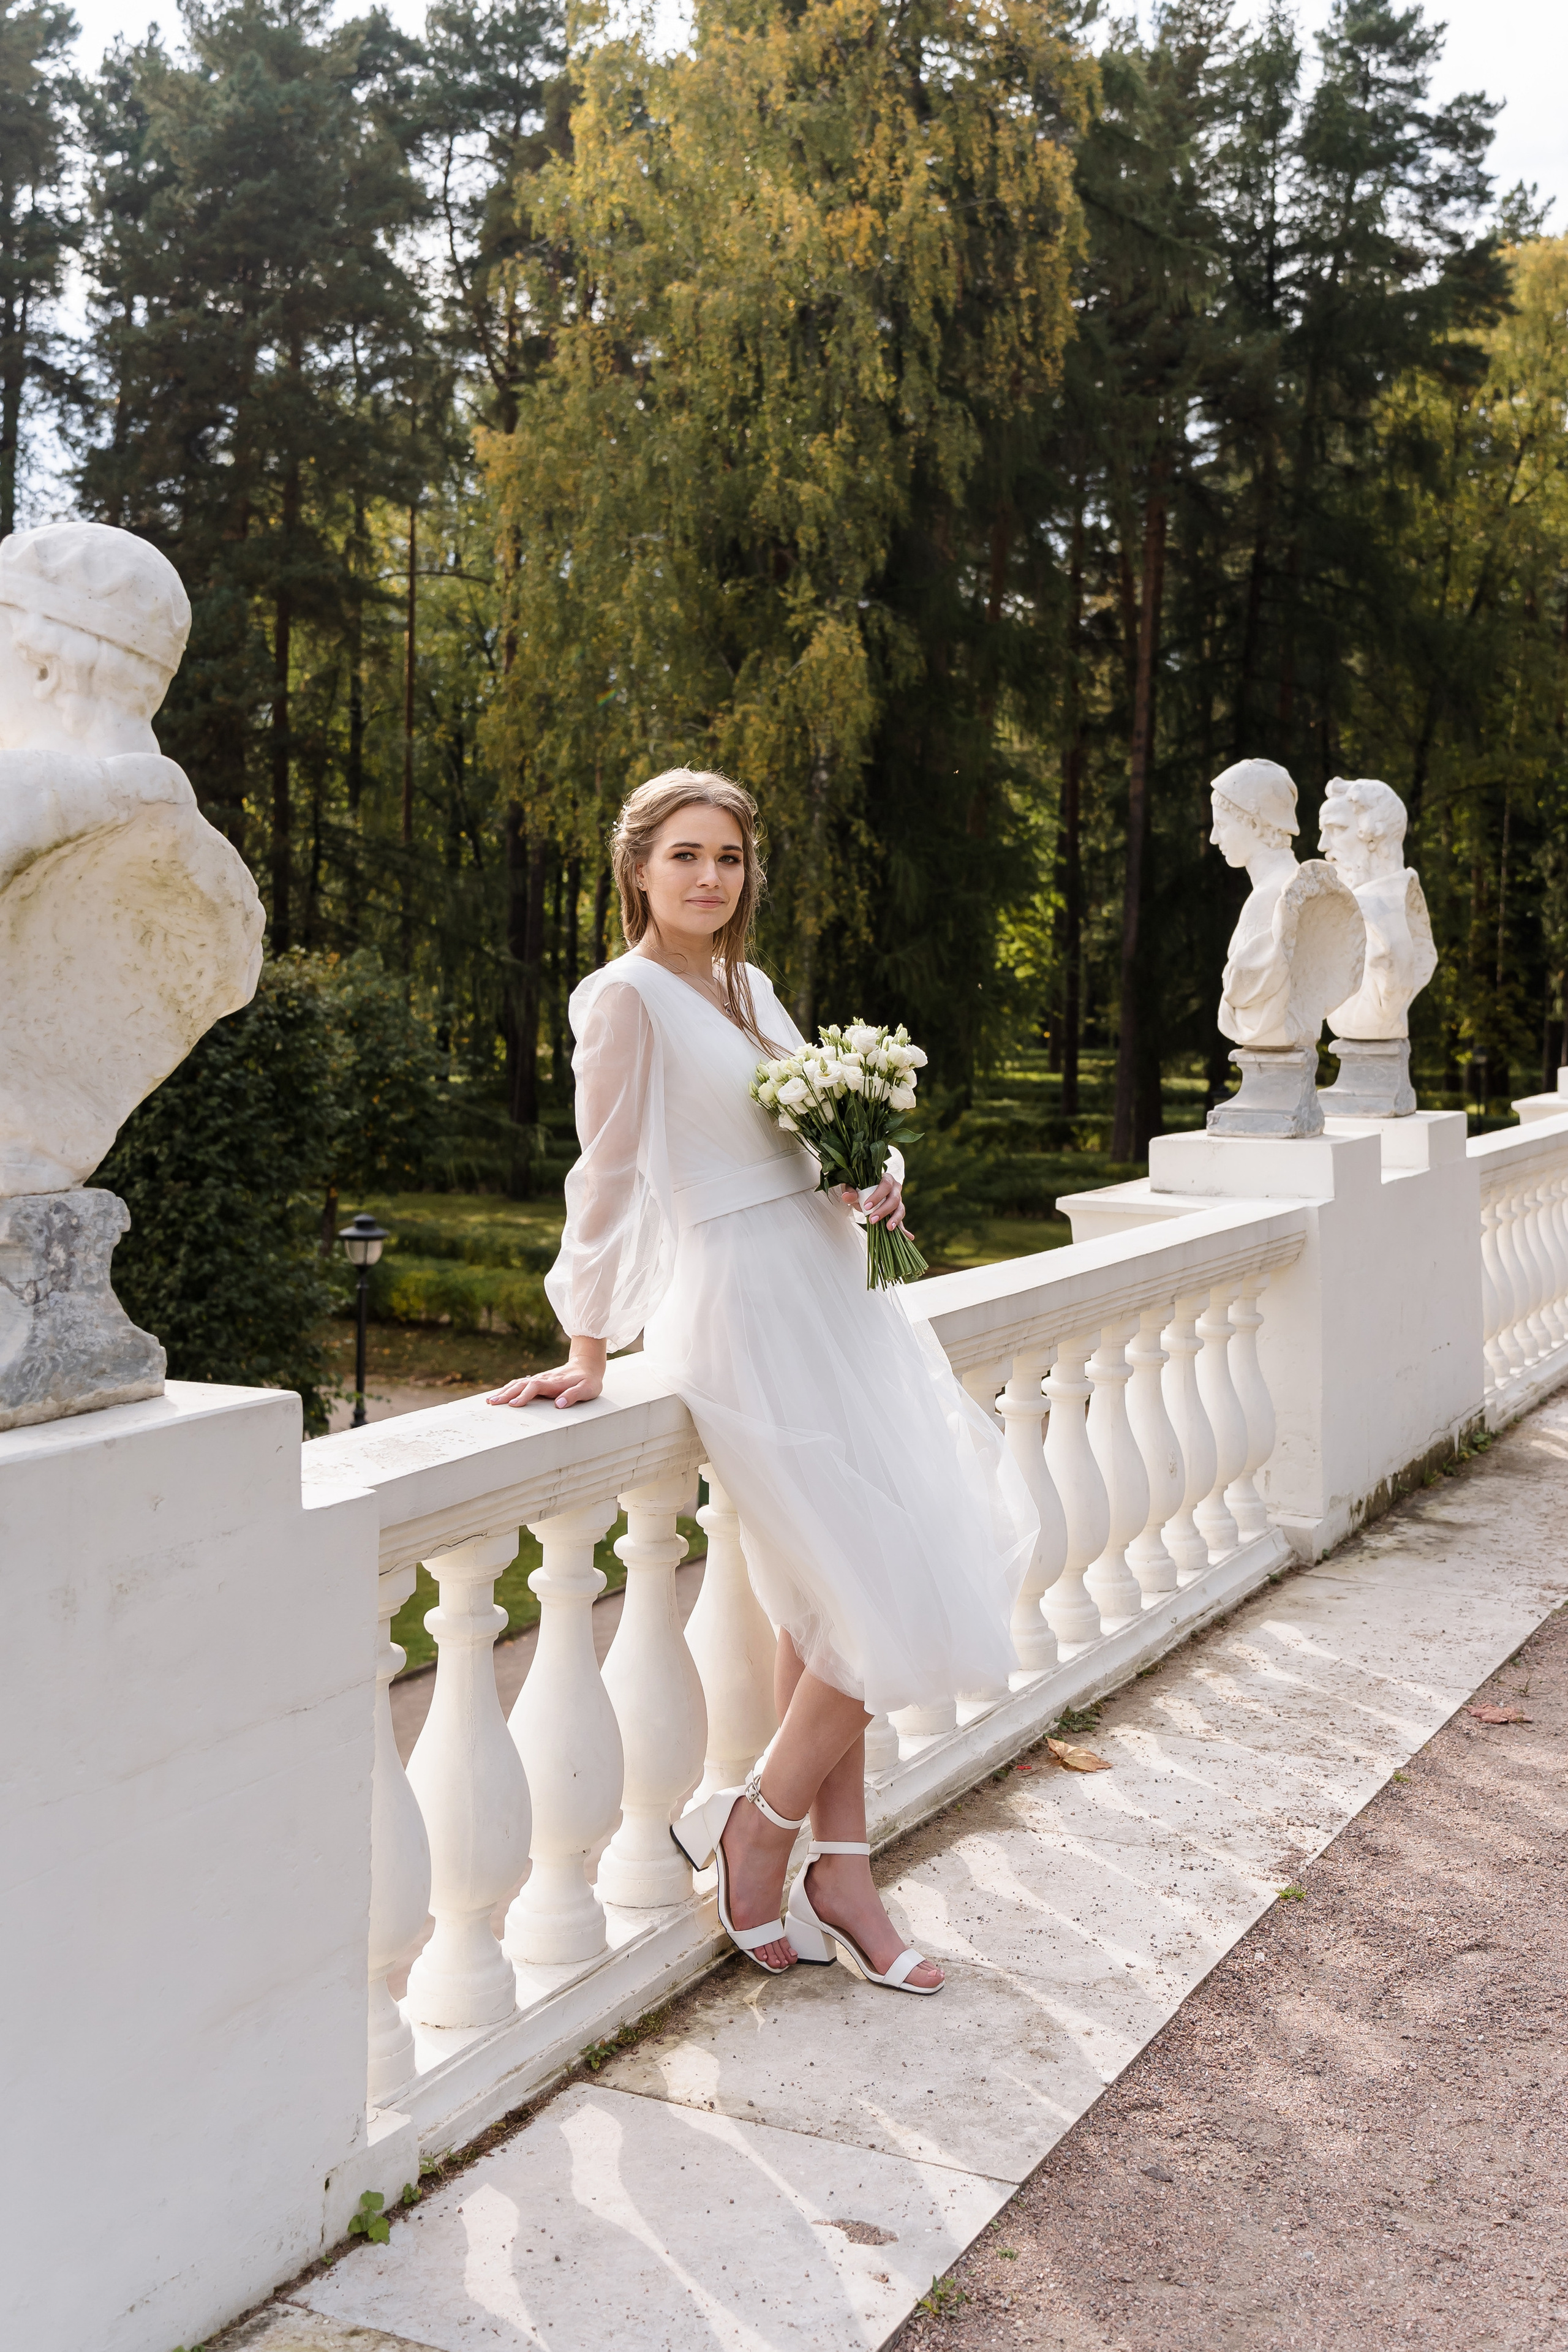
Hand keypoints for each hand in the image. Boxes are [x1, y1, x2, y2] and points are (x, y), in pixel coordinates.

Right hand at [488, 1341, 606, 1410]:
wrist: (587, 1365)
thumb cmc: (589, 1380)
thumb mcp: (588, 1389)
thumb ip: (574, 1395)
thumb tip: (558, 1404)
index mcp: (554, 1382)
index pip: (535, 1387)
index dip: (524, 1395)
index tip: (514, 1405)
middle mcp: (544, 1379)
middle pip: (521, 1385)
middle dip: (506, 1394)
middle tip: (492, 1404)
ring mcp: (539, 1379)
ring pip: (518, 1383)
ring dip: (504, 1391)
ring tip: (490, 1401)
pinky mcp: (538, 1381)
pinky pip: (520, 1384)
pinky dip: (508, 1389)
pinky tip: (500, 1395)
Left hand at [841, 1176, 909, 1233]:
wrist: (864, 1193)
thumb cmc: (860, 1188)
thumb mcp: (853, 1187)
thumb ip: (850, 1191)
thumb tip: (847, 1197)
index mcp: (886, 1179)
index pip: (885, 1185)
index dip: (878, 1196)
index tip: (866, 1206)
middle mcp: (895, 1189)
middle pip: (894, 1199)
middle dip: (884, 1210)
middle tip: (872, 1220)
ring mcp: (898, 1201)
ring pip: (900, 1209)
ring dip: (895, 1219)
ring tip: (889, 1228)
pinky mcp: (897, 1213)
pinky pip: (901, 1221)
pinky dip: (905, 1230)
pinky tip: (909, 1237)